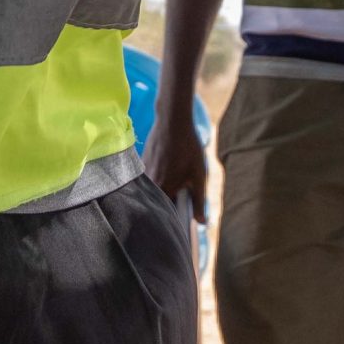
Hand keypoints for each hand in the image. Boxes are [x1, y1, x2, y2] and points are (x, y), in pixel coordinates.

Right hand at [142, 105, 210, 220]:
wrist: (173, 121)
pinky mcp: (141, 161)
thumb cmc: (189, 148)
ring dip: (162, 189)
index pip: (165, 213)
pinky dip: (157, 177)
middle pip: (156, 201)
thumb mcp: (199, 175)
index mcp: (163, 188)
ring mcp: (143, 171)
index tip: (180, 222)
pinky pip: (148, 177)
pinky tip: (167, 166)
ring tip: (175, 179)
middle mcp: (149, 182)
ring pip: (152, 189)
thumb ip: (200, 201)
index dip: (174, 218)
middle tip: (179, 197)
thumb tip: (202, 222)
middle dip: (168, 204)